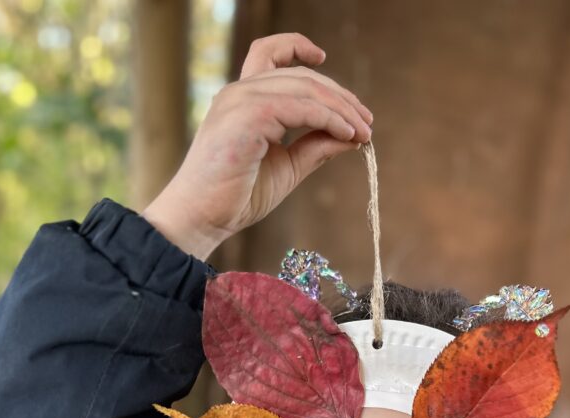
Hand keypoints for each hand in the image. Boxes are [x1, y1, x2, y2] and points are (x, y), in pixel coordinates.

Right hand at [142, 33, 372, 258]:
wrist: (202, 218)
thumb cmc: (236, 198)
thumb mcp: (286, 168)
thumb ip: (314, 147)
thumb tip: (351, 136)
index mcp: (242, 99)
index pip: (269, 54)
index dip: (297, 47)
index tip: (322, 57)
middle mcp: (240, 92)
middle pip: (300, 75)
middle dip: (340, 96)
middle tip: (367, 122)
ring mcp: (241, 100)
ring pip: (305, 88)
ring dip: (341, 109)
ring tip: (363, 132)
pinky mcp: (248, 115)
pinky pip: (300, 108)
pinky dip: (329, 119)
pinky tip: (347, 136)